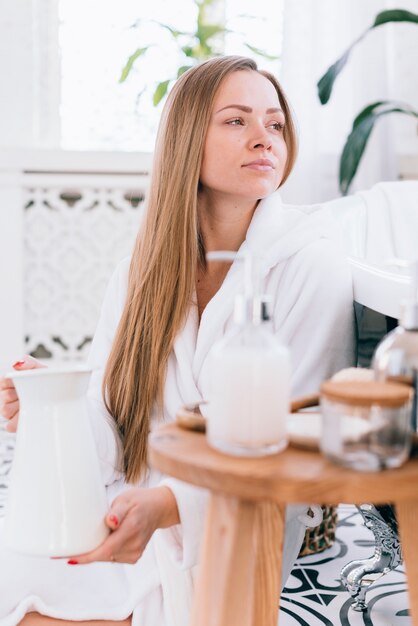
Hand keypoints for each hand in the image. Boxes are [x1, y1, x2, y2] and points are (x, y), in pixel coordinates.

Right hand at [0, 356, 45, 431]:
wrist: (63, 395)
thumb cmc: (49, 381)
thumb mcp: (40, 369)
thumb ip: (28, 362)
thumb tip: (17, 364)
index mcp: (11, 382)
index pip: (3, 382)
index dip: (13, 382)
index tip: (24, 382)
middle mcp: (8, 397)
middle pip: (4, 397)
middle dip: (19, 394)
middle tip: (34, 393)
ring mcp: (12, 411)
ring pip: (5, 411)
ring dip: (20, 407)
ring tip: (34, 403)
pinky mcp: (16, 424)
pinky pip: (10, 425)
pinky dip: (19, 421)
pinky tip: (31, 414)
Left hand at [65, 486, 179, 564]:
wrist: (159, 508)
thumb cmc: (140, 500)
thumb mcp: (127, 498)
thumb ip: (118, 511)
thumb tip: (110, 521)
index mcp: (131, 529)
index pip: (105, 550)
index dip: (86, 557)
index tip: (68, 559)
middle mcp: (134, 544)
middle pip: (103, 555)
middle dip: (86, 553)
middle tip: (66, 547)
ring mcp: (135, 552)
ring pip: (107, 558)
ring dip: (96, 550)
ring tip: (93, 535)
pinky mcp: (134, 556)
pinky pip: (113, 557)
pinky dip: (105, 551)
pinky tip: (106, 539)